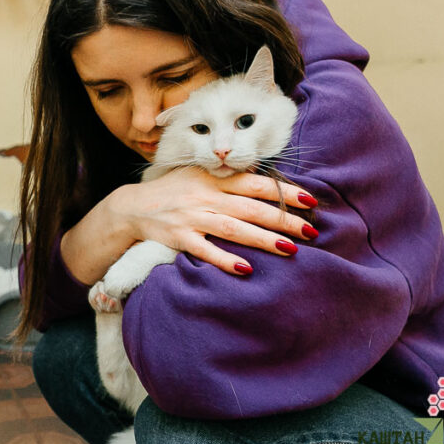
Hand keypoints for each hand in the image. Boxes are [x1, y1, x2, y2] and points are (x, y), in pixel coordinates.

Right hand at [106, 166, 316, 275]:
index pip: (255, 183)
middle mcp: (204, 196)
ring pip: (232, 228)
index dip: (284, 191)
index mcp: (213, 178)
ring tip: (290, 249)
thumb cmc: (173, 191)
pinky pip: (205, 251)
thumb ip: (228, 178)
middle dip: (283, 219)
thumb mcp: (199, 175)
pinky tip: (246, 269)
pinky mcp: (179, 238)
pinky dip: (225, 260)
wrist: (132, 207)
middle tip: (311, 231)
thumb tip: (268, 184)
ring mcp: (191, 218)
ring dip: (262, 239)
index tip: (311, 201)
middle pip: (250, 208)